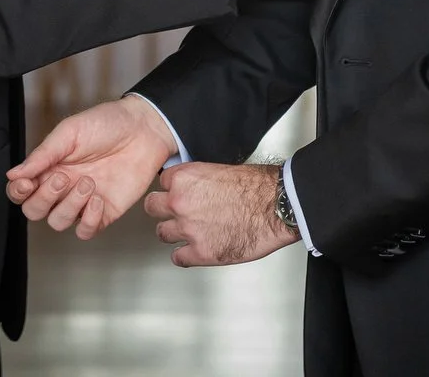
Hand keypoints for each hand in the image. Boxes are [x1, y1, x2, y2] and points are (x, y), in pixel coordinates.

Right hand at [5, 95, 176, 239]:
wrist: (143, 129)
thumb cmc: (107, 123)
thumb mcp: (69, 132)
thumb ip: (42, 154)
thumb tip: (13, 173)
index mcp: (50, 166)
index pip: (21, 191)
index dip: (18, 192)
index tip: (27, 182)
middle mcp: (62, 187)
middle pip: (34, 211)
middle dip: (45, 198)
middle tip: (63, 178)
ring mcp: (82, 201)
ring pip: (58, 222)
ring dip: (69, 206)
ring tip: (88, 183)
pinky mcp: (104, 212)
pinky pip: (86, 230)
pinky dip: (88, 220)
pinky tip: (98, 199)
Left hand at [144, 162, 298, 266]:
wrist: (275, 207)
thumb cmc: (258, 187)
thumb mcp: (219, 169)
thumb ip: (198, 180)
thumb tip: (194, 188)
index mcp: (185, 178)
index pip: (162, 182)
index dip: (171, 188)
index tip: (176, 193)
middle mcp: (180, 203)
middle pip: (153, 207)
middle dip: (162, 210)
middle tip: (172, 212)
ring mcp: (188, 229)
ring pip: (162, 233)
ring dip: (173, 233)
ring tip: (184, 232)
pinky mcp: (201, 253)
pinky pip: (177, 258)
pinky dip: (184, 256)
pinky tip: (191, 251)